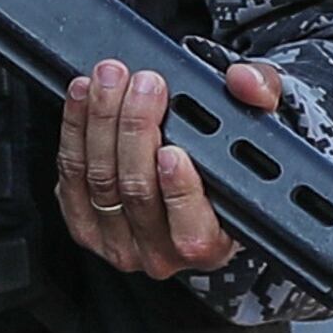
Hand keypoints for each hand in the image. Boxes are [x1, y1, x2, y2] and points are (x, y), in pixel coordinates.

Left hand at [56, 56, 282, 277]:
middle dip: (136, 129)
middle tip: (145, 85)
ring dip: (102, 120)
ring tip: (112, 79)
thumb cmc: (224, 162)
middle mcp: (161, 253)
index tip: (173, 150)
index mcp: (211, 244)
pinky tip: (84, 97)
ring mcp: (117, 242)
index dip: (179, 192)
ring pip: (100, 179)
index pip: (192, 230)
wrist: (189, 181)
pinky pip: (70, 175)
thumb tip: (245, 81)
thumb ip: (262, 98)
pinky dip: (74, 129)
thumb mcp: (259, 127)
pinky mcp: (83, 223)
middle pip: (137, 191)